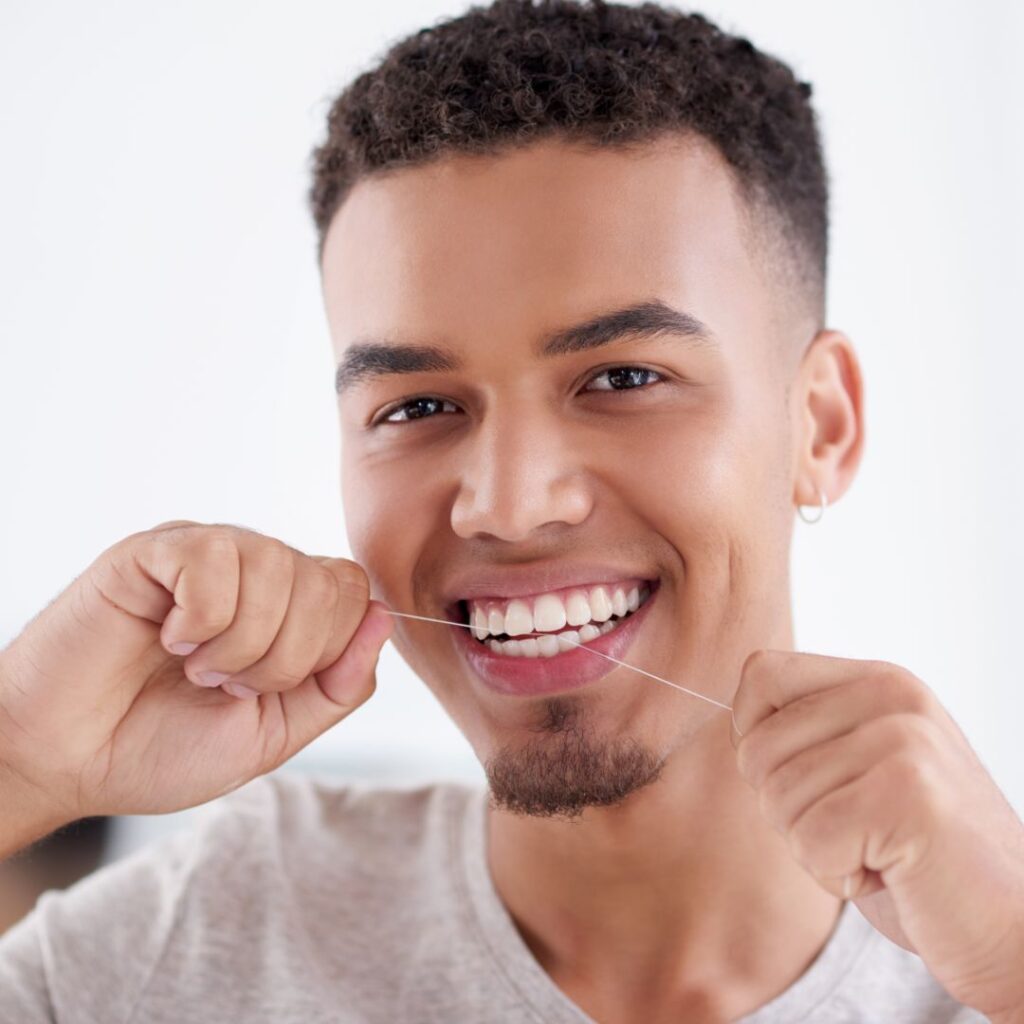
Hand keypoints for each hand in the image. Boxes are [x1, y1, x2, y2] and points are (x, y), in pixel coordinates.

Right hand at [0, 520, 392, 826]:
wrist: (67, 763)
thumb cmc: (162, 747)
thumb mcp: (275, 734)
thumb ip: (339, 685)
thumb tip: (384, 618)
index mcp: (289, 608)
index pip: (355, 593)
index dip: (324, 653)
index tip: (265, 691)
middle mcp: (255, 572)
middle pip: (328, 581)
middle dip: (283, 658)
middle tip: (223, 684)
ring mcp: (206, 555)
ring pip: (277, 567)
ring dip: (238, 643)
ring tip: (194, 666)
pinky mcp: (155, 550)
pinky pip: (214, 557)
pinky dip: (199, 618)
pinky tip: (168, 637)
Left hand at [731, 650, 1023, 1019]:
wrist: (1012, 928)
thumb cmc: (919, 855)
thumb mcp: (859, 769)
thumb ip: (806, 734)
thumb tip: (733, 720)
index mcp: (879, 681)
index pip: (760, 674)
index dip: (754, 735)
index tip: (803, 778)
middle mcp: (892, 696)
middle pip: (756, 747)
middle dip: (788, 809)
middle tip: (858, 830)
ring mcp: (903, 740)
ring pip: (778, 798)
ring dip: (816, 846)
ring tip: (880, 850)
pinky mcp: (909, 795)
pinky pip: (811, 839)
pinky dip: (838, 874)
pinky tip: (890, 873)